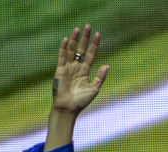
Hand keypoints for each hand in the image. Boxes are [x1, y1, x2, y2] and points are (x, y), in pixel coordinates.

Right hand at [45, 25, 108, 149]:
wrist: (68, 109)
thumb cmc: (81, 101)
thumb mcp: (94, 89)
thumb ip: (100, 77)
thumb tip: (107, 65)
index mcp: (85, 71)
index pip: (90, 54)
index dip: (94, 44)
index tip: (98, 34)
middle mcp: (77, 67)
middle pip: (81, 49)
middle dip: (84, 38)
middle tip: (88, 26)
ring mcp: (68, 68)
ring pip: (71, 50)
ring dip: (74, 39)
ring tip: (77, 29)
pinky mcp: (60, 70)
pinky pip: (62, 57)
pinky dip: (63, 48)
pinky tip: (66, 39)